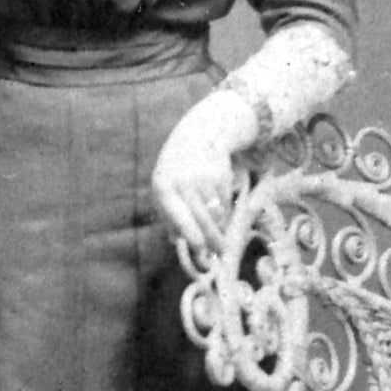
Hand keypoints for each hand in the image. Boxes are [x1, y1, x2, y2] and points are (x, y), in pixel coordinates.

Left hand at [150, 90, 256, 263]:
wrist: (198, 136)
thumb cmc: (176, 171)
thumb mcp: (164, 188)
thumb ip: (169, 215)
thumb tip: (176, 242)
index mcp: (164, 188)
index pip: (180, 217)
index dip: (192, 236)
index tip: (201, 251)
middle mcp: (184, 183)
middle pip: (202, 219)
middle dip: (213, 239)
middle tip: (219, 254)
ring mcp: (204, 179)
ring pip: (217, 213)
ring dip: (221, 229)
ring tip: (221, 240)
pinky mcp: (221, 176)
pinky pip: (225, 203)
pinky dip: (225, 213)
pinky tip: (222, 215)